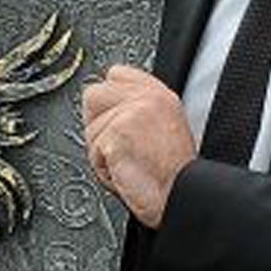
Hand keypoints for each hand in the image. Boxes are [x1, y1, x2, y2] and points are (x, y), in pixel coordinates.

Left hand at [81, 65, 195, 229]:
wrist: (181, 196)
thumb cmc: (175, 177)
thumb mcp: (167, 128)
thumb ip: (140, 109)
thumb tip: (111, 108)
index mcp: (160, 95)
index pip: (116, 74)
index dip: (109, 100)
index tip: (115, 122)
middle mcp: (147, 98)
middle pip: (93, 96)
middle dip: (98, 124)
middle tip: (120, 148)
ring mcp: (131, 113)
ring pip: (90, 128)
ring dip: (102, 153)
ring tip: (129, 164)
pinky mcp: (117, 133)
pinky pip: (93, 152)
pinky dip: (104, 170)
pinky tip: (127, 174)